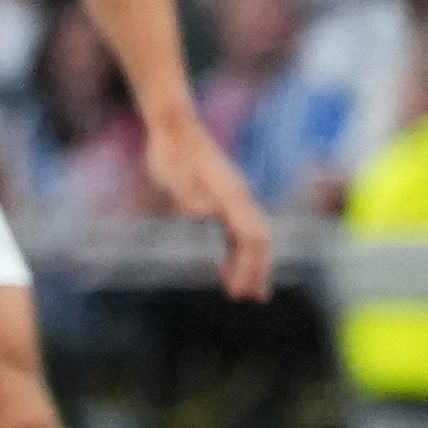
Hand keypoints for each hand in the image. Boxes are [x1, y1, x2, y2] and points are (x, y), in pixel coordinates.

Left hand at [140, 108, 275, 302]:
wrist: (173, 128)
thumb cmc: (169, 152)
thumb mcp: (171, 172)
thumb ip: (187, 192)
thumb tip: (206, 212)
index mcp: (230, 196)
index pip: (250, 237)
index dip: (249, 266)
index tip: (240, 290)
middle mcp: (238, 198)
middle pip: (258, 240)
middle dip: (257, 271)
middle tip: (250, 299)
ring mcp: (233, 198)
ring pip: (250, 238)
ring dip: (249, 265)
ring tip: (243, 293)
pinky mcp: (222, 199)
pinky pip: (237, 232)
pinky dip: (236, 253)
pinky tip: (223, 270)